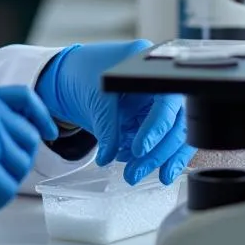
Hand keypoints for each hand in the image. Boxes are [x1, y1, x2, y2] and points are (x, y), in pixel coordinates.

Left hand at [35, 40, 194, 185]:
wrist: (68, 76)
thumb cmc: (81, 73)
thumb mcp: (95, 98)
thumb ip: (106, 128)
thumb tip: (109, 158)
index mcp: (148, 68)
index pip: (166, 101)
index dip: (157, 128)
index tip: (139, 149)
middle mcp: (159, 85)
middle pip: (176, 123)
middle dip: (158, 153)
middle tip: (136, 172)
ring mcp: (156, 103)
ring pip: (174, 136)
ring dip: (158, 160)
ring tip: (134, 175)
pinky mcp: (150, 119)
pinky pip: (162, 141)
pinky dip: (152, 157)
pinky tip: (135, 166)